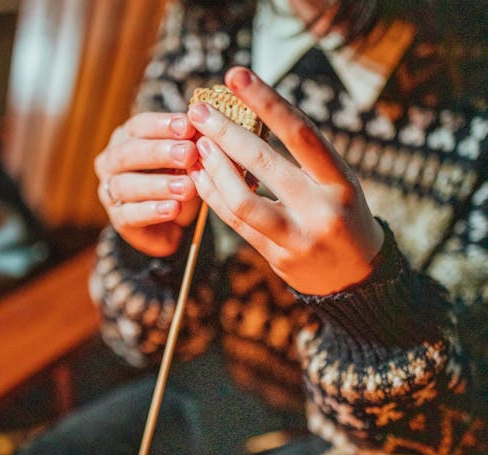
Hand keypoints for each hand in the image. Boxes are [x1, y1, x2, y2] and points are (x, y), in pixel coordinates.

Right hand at [94, 112, 199, 255]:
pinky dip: (153, 211)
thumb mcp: (186, 163)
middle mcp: (111, 162)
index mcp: (126, 138)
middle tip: (189, 154)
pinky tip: (173, 209)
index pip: (139, 126)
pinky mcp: (118, 220)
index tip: (189, 126)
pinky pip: (131, 215)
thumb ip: (189, 148)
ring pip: (127, 185)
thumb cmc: (177, 181)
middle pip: (129, 153)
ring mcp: (110, 192)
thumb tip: (203, 132)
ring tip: (187, 187)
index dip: (163, 125)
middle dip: (160, 152)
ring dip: (159, 185)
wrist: (172, 224)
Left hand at [187, 67, 383, 295]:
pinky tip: (201, 176)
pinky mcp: (277, 259)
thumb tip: (249, 121)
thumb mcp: (338, 184)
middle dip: (226, 133)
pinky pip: (237, 224)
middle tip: (199, 111)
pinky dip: (215, 197)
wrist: (356, 278)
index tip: (236, 77)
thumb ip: (304, 160)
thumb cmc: (343, 217)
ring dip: (214, 169)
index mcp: (341, 183)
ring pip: (243, 201)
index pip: (301, 134)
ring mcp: (298, 239)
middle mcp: (321, 210)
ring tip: (197, 146)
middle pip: (265, 164)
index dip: (266, 102)